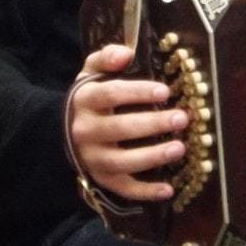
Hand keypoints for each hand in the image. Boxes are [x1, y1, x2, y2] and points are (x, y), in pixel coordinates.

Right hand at [67, 43, 188, 201]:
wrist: (63, 129)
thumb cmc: (90, 96)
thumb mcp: (92, 71)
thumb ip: (107, 56)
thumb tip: (125, 54)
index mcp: (86, 100)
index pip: (111, 94)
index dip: (138, 92)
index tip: (165, 91)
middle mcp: (85, 130)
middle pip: (120, 128)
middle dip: (153, 124)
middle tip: (182, 118)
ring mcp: (92, 157)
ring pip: (122, 162)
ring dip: (152, 156)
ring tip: (179, 148)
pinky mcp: (100, 178)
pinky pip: (122, 188)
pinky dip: (145, 191)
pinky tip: (168, 189)